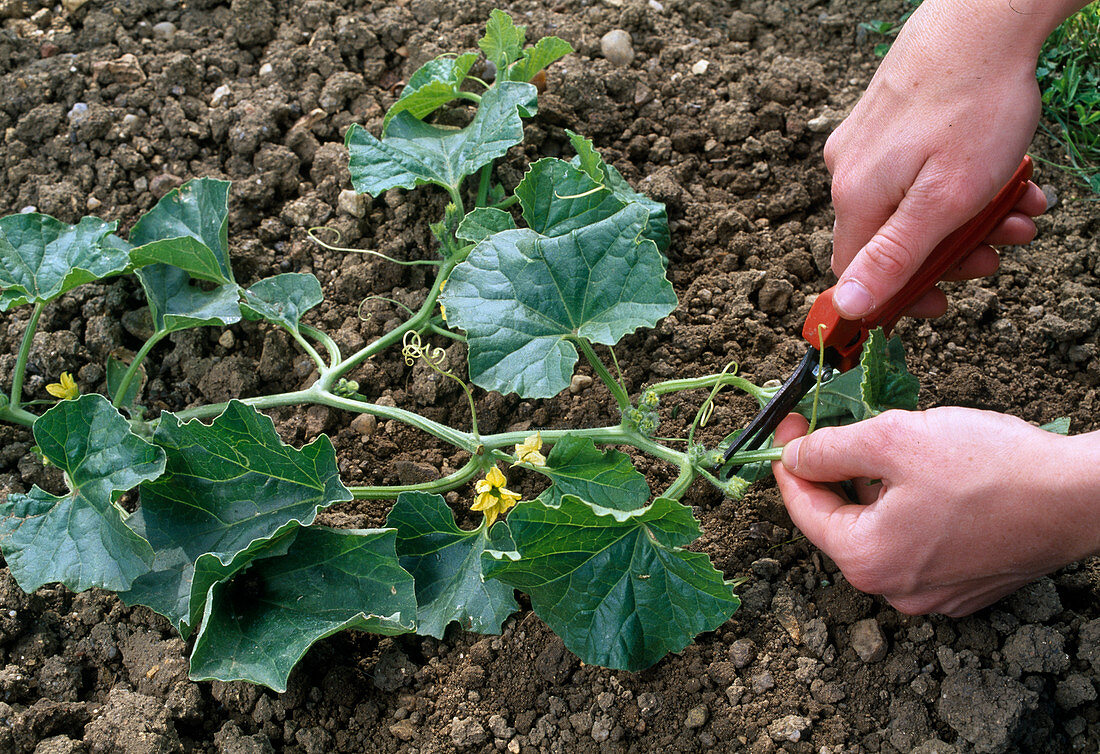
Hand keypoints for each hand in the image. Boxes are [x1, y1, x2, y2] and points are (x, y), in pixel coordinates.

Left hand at [771, 408, 1099, 615]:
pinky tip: (932, 478)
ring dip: (877, 489)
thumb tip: (794, 455)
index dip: (790, 462)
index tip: (788, 425)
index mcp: (866, 559)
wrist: (1079, 496)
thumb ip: (831, 449)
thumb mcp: (892, 439)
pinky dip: (911, 510)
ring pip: (881, 531)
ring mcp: (933, 594)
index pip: (803, 508)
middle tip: (836, 426)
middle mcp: (894, 589)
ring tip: (895, 446)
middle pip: (842, 522)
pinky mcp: (965, 586)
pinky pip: (917, 544)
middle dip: (836, 473)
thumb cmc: (990, 467)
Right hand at [824, 0, 1053, 319]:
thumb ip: (893, 258)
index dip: (898, 296)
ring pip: (914, 204)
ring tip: (1020, 209)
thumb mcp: (943, 201)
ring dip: (970, 219)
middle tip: (998, 249)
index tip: (943, 301)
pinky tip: (1008, 176)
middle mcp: (849, 172)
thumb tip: (848, 307)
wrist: (983, 19)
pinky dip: (965, 183)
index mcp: (855, 199)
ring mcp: (867, 142)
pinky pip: (922, 171)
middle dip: (951, 253)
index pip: (856, 273)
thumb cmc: (973, 107)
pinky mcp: (888, 119)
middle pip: (890, 240)